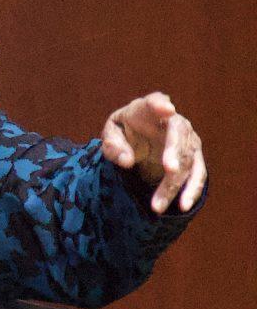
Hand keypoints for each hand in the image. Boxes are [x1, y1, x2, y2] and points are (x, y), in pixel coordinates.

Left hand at [99, 92, 206, 214]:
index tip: (167, 109)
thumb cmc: (124, 132)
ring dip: (173, 184)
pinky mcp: (193, 156)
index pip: (155, 102)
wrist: (140, 138)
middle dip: (175, 151)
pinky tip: (183, 205)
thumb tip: (127, 161)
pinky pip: (197, 173)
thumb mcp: (111, 136)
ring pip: (186, 159)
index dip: (160, 105)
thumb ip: (113, 146)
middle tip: (170, 170)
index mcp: (147, 109)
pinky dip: (192, 190)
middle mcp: (172, 120)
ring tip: (157, 207)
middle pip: (178, 134)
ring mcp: (186, 138)